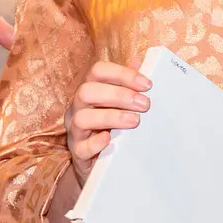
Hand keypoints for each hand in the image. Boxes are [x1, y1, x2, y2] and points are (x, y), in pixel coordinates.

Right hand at [66, 60, 151, 181]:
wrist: (99, 163)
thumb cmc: (111, 126)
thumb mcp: (119, 104)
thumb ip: (127, 84)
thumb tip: (140, 60)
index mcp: (89, 91)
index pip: (98, 71)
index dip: (122, 74)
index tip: (147, 84)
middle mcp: (78, 107)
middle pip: (87, 91)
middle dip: (118, 95)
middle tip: (145, 105)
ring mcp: (75, 131)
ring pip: (82, 118)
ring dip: (110, 117)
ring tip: (135, 121)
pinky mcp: (78, 153)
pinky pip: (81, 147)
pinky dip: (96, 143)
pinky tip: (110, 140)